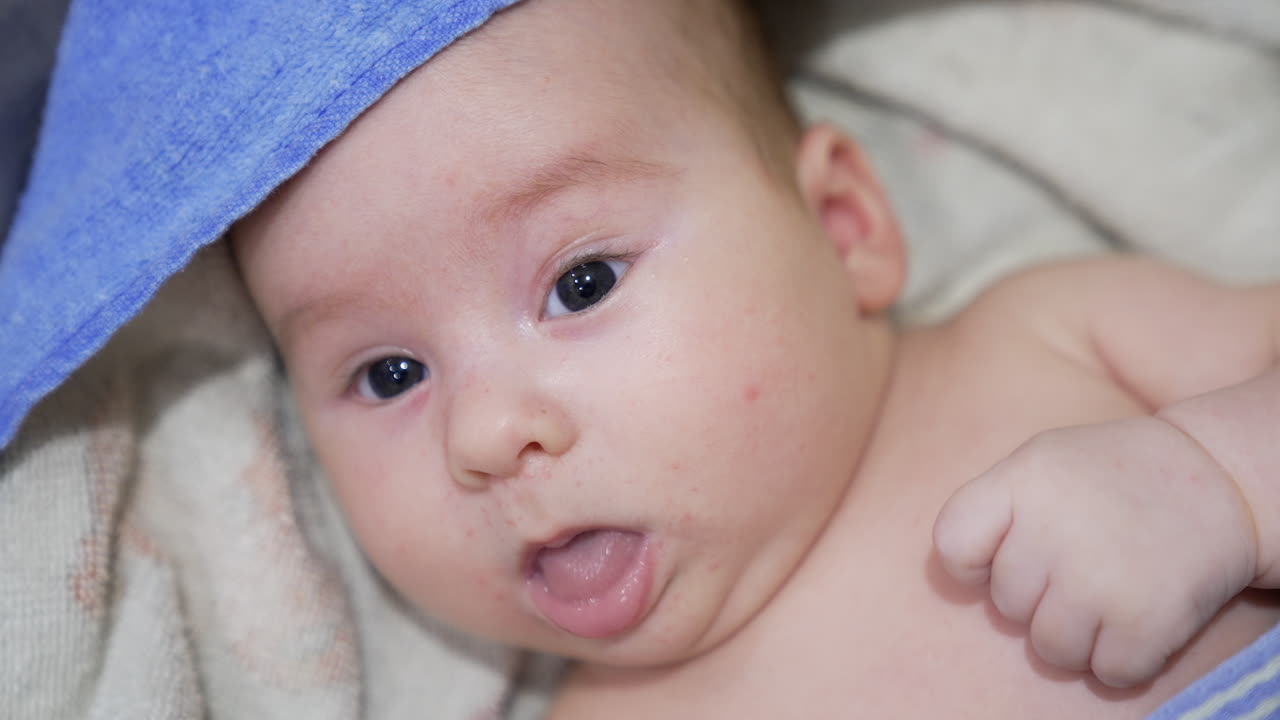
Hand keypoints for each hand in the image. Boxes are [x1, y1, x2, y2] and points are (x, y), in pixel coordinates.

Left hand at [933, 416, 1257, 686]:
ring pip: (1051, 650)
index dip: (969, 565)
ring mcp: (1099, 578)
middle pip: (1007, 606)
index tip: (996, 559)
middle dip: (1040, 597)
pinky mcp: (1144, 620)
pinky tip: (1138, 614)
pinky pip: (1106, 672)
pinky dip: (1123, 657)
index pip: (952, 545)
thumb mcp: (1042, 464)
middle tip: (1080, 565)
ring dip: (1078, 636)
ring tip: (1107, 593)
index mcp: (1022, 482)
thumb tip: (958, 577)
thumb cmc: (1110, 476)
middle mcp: (1054, 529)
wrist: (1215, 478)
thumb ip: (994, 508)